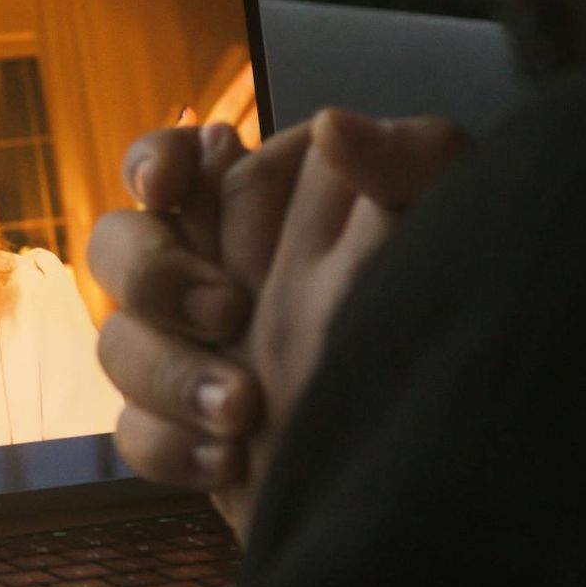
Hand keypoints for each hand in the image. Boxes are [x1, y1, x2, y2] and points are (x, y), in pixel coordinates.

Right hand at [89, 107, 468, 536]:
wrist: (467, 455)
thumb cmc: (461, 313)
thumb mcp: (460, 222)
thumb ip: (410, 155)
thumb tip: (329, 127)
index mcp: (265, 202)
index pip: (171, 161)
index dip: (154, 165)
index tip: (170, 188)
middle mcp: (214, 268)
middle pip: (118, 247)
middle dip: (153, 277)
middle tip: (231, 315)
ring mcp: (196, 350)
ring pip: (118, 343)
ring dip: (171, 372)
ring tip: (245, 409)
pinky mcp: (191, 428)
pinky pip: (134, 430)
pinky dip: (172, 445)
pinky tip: (230, 459)